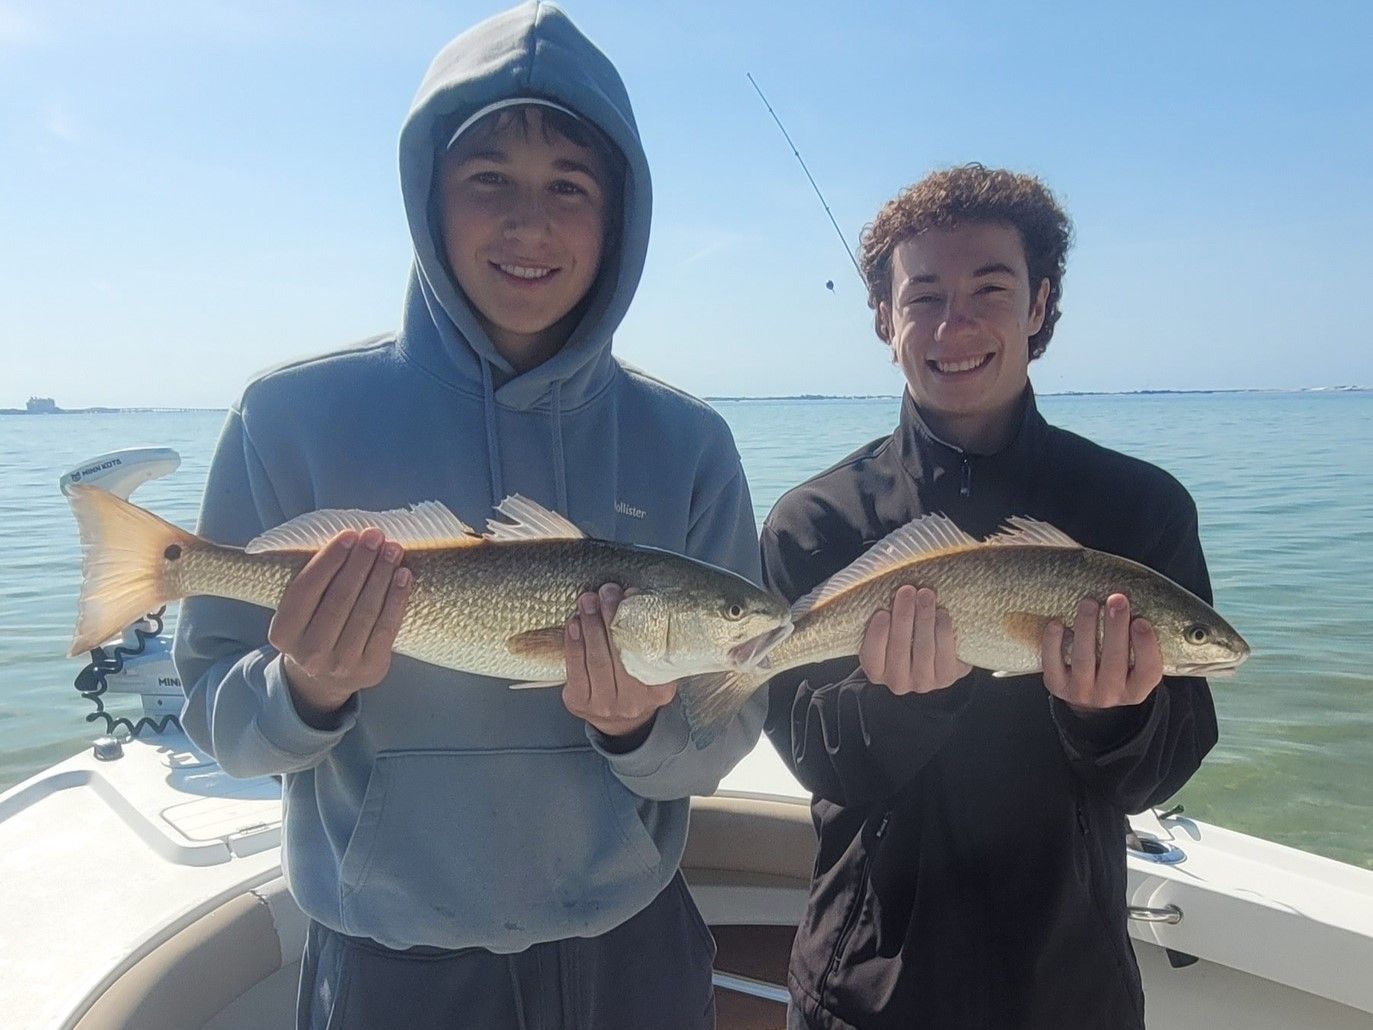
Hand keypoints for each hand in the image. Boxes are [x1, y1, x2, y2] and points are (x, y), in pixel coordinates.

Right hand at [268, 528, 412, 724]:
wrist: (325, 678)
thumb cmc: (315, 628)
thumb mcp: (300, 611)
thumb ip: (315, 582)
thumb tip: (351, 541)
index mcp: (283, 633)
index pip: (306, 589)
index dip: (330, 559)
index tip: (350, 534)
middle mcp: (309, 653)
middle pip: (340, 598)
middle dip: (361, 562)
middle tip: (376, 536)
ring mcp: (341, 664)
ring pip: (365, 611)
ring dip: (382, 575)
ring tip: (393, 550)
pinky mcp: (371, 669)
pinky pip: (387, 628)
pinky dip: (397, 599)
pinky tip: (403, 575)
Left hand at [563, 583, 676, 739]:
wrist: (619, 721)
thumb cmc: (637, 684)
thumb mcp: (654, 670)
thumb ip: (651, 642)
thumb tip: (633, 595)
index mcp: (658, 690)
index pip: (649, 654)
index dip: (638, 623)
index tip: (631, 595)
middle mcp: (633, 701)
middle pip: (620, 655)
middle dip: (611, 618)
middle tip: (606, 591)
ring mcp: (604, 704)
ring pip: (597, 660)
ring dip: (591, 626)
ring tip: (588, 601)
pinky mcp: (579, 702)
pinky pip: (575, 670)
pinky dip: (573, 644)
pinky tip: (574, 624)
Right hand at [859, 585, 970, 694]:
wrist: (935, 652)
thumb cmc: (903, 633)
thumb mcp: (886, 627)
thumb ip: (880, 611)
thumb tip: (878, 573)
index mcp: (876, 670)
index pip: (872, 656)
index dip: (876, 636)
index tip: (881, 613)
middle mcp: (897, 682)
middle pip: (900, 650)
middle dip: (904, 617)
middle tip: (907, 591)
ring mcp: (923, 682)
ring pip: (924, 650)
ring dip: (925, 618)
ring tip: (926, 594)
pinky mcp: (946, 677)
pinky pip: (945, 654)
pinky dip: (943, 631)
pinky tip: (942, 612)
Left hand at [1042, 594, 1162, 713]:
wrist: (1087, 699)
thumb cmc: (1115, 671)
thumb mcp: (1136, 667)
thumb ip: (1139, 644)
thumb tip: (1131, 606)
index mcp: (1136, 690)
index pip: (1148, 671)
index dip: (1146, 646)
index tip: (1141, 621)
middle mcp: (1110, 695)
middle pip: (1114, 661)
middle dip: (1116, 628)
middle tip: (1116, 600)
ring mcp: (1082, 692)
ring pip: (1083, 660)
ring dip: (1086, 628)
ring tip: (1089, 603)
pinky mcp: (1057, 686)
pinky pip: (1053, 664)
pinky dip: (1053, 642)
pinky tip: (1056, 623)